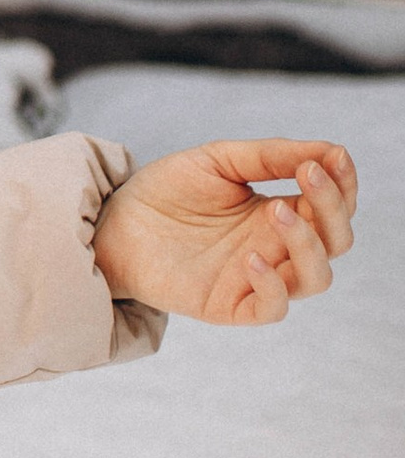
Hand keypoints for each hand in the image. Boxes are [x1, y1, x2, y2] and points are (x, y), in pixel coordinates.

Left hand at [92, 139, 358, 324]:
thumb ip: (271, 156)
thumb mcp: (220, 160)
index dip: (343, 184)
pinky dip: (272, 285)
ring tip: (278, 210)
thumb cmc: (166, 190)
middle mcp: (277, 247)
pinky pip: (273, 308)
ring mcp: (258, 278)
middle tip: (308, 174)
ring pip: (316, 278)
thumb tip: (330, 150)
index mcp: (279, 212)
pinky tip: (250, 256)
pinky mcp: (232, 305)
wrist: (114, 220)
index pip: (333, 205)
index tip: (335, 157)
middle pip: (335, 240)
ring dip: (309, 244)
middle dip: (332, 207)